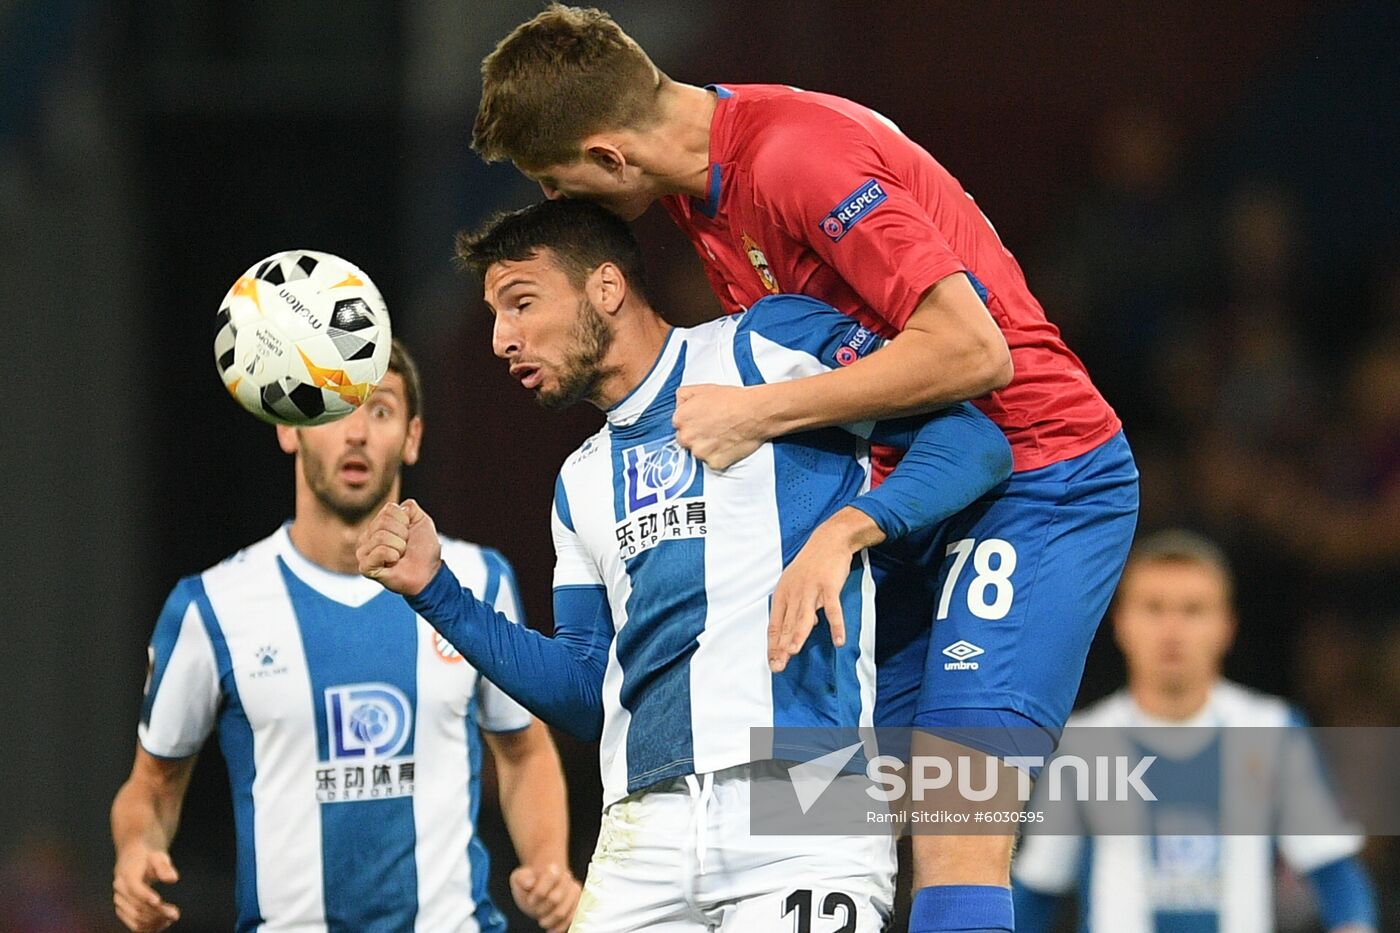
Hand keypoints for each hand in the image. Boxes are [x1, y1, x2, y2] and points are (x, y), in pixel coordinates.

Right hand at [113, 846, 179, 931]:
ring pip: (135, 919)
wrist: (132, 861)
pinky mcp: (123, 912)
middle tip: (175, 914)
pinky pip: (134, 925)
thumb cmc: (148, 859)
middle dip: (156, 912)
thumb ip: (164, 867)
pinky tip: (164, 923)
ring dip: (154, 922)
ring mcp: (120, 904)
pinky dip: (149, 927)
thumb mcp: (158, 857)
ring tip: (172, 918)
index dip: (145, 896)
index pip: (134, 888)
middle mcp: (120, 892)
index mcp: (127, 876)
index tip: (159, 901)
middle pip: (136, 907)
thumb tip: (173, 879)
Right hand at [357, 499, 440, 595]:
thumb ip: (410, 508)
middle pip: (383, 522)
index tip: (409, 533)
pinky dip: (392, 556)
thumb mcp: (422, 521)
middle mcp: (368, 536)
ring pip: (380, 536)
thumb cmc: (424, 549)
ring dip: (399, 547)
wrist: (428, 573)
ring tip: (400, 556)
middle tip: (405, 547)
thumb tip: (400, 506)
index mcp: (379, 524)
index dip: (405, 521)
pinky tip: (393, 562)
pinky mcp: (365, 567)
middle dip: (402, 535)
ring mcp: (364, 552)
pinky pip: (379, 551)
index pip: (388, 510)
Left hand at [510, 863, 580, 932]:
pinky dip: (559, 927)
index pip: (550, 879)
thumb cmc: (530, 884)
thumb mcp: (520, 877)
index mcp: (553, 870)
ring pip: (564, 912)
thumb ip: (522, 878)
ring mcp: (573, 893)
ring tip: (542, 921)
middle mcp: (566, 879)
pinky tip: (551, 929)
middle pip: (555, 899)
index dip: (538, 893)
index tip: (530, 900)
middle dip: (541, 909)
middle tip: (535, 911)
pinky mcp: (577, 905)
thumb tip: (529, 883)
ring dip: (550, 920)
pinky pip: (571, 920)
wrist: (540, 888)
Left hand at [673, 383, 771, 468]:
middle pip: (686, 441)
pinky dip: (719, 456)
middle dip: (697, 436)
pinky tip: (728, 444)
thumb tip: (680, 405)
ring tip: (723, 435)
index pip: (679, 426)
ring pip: (699, 453)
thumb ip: (683, 397)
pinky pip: (713, 462)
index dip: (692, 423)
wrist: (754, 412)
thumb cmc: (733, 400)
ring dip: (708, 447)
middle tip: (713, 428)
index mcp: (680, 419)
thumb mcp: (702, 388)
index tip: (702, 422)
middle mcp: (686, 437)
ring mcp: (700, 452)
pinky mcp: (714, 463)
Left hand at [769, 507, 885, 671]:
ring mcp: (811, 589)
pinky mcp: (829, 586)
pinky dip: (836, 625)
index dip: (773, 644)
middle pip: (786, 624)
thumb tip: (799, 631)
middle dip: (781, 647)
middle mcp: (794, 592)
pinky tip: (839, 640)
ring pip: (804, 617)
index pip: (775, 624)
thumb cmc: (812, 565)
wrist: (830, 540)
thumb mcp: (797, 585)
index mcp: (783, 593)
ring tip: (794, 652)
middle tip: (778, 666)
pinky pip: (833, 610)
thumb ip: (797, 608)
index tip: (772, 661)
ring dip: (798, 635)